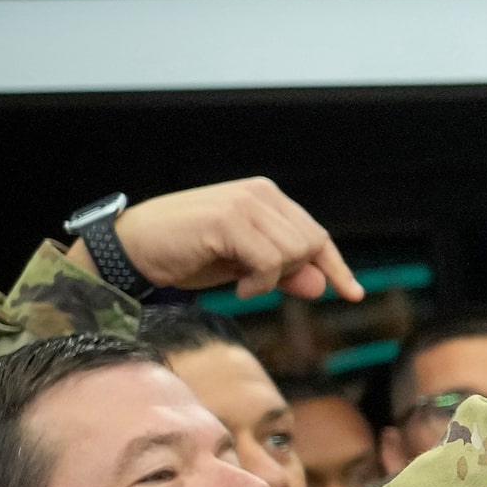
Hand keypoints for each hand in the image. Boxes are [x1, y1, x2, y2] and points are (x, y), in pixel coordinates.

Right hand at [96, 180, 363, 302]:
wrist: (132, 248)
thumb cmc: (187, 254)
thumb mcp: (243, 266)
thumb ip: (283, 270)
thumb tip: (322, 284)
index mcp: (266, 197)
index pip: (315, 234)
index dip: (335, 266)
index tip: (354, 292)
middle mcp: (259, 194)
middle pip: (309, 244)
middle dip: (292, 274)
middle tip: (255, 284)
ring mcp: (244, 204)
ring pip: (293, 253)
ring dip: (272, 280)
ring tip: (241, 283)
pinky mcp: (229, 221)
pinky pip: (271, 262)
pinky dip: (259, 283)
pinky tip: (237, 287)